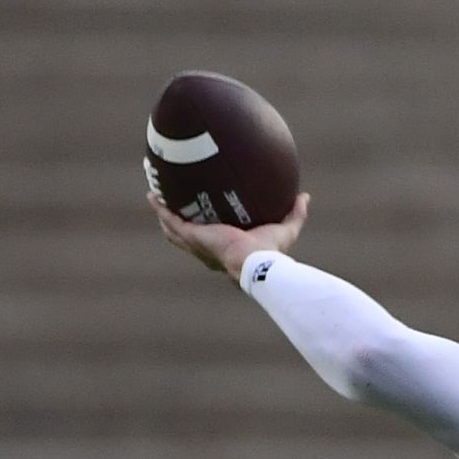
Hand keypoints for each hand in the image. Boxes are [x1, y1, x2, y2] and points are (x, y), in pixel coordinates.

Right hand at [150, 191, 309, 283]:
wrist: (256, 262)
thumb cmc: (271, 252)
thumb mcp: (285, 230)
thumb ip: (295, 214)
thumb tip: (305, 197)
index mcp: (225, 249)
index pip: (212, 239)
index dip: (205, 230)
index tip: (204, 216)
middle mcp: (207, 248)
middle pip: (186, 234)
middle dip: (176, 220)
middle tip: (170, 202)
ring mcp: (197, 243)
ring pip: (173, 229)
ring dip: (163, 214)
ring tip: (155, 197)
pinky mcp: (192, 236)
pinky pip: (171, 220)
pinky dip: (161, 209)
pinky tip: (153, 196)